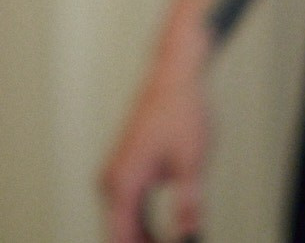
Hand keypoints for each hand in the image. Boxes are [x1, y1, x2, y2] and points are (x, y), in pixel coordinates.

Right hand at [100, 44, 212, 242]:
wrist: (174, 77)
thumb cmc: (181, 111)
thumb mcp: (191, 161)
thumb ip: (189, 205)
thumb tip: (188, 236)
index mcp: (124, 180)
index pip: (120, 238)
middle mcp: (113, 180)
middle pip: (120, 234)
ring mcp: (118, 176)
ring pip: (125, 225)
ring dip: (145, 240)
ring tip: (177, 240)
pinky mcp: (127, 173)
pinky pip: (130, 211)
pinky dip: (146, 227)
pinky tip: (168, 235)